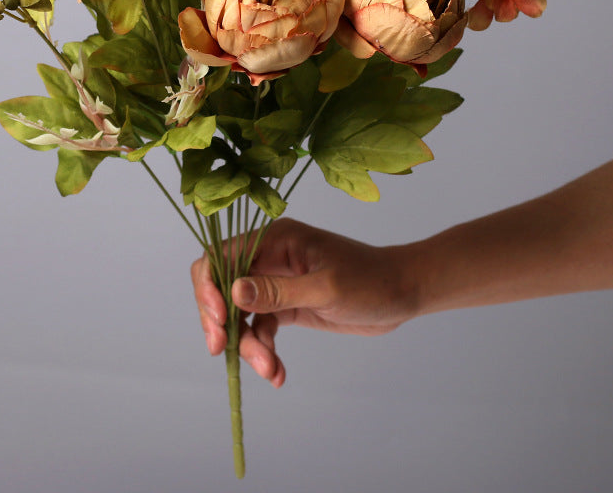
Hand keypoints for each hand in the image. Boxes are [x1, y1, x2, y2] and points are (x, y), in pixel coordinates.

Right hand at [191, 218, 415, 386]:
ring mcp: (276, 283)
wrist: (402, 293)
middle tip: (223, 350)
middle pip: (223, 286)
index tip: (220, 319)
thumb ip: (279, 292)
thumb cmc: (370, 281)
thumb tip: (234, 292)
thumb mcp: (325, 288)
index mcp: (275, 239)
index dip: (210, 286)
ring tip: (268, 369)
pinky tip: (277, 373)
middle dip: (220, 320)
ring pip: (241, 314)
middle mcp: (269, 257)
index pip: (221, 255)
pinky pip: (261, 328)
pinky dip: (264, 351)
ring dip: (247, 343)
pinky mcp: (287, 306)